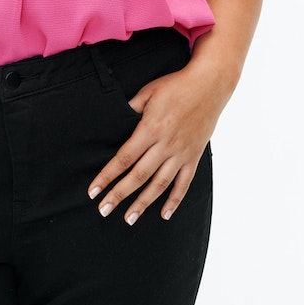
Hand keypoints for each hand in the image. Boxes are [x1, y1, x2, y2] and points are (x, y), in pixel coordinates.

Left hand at [87, 61, 226, 223]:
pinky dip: (174, 200)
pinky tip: (164, 214)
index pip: (124, 158)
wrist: (209, 85)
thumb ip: (130, 108)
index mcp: (150, 129)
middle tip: (104, 210)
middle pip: (138, 176)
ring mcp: (181, 153)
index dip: (107, 176)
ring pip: (159, 185)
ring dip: (143, 203)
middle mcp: (165, 145)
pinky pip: (184, 183)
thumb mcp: (148, 92)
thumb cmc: (176, 86)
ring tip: (129, 219)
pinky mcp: (194, 156)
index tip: (94, 191)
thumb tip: (114, 120)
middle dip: (119, 195)